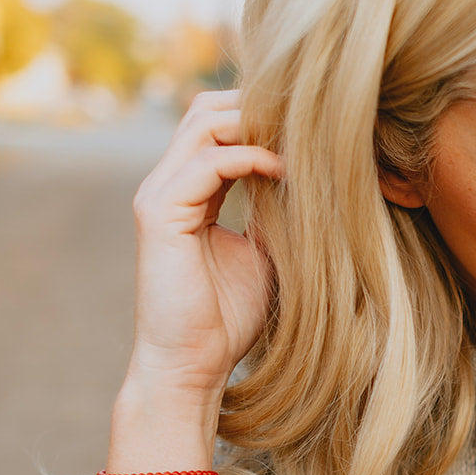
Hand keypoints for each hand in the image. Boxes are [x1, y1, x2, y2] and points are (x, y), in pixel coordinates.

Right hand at [125, 88, 284, 405]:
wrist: (194, 366)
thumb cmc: (228, 320)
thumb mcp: (266, 254)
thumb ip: (277, 214)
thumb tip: (317, 185)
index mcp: (189, 191)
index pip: (219, 126)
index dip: (264, 118)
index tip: (315, 128)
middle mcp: (168, 185)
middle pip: (207, 110)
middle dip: (259, 107)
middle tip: (311, 122)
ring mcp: (158, 196)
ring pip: (203, 124)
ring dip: (256, 124)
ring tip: (301, 140)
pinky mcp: (158, 214)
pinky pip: (206, 163)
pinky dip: (248, 157)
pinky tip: (284, 170)